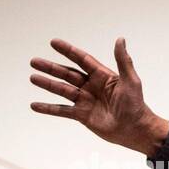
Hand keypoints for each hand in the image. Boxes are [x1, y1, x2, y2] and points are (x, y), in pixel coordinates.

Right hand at [29, 37, 168, 156]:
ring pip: (62, 90)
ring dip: (47, 84)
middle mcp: (91, 86)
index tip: (53, 42)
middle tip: (34, 61)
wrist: (136, 130)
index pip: (82, 60)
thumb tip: (120, 39)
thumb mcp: (130, 81)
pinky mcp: (82, 115)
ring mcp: (86, 101)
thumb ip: (123, 61)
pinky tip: (34, 105)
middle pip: (67, 74)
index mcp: (102, 76)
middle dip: (51, 68)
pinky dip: (48, 109)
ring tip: (32, 78)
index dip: (68, 51)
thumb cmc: (136, 105)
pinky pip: (62, 111)